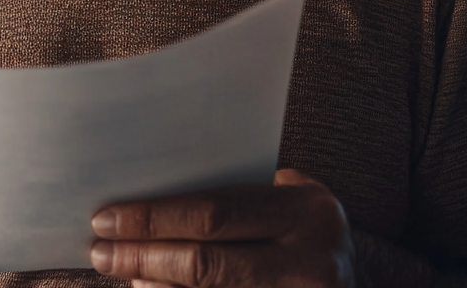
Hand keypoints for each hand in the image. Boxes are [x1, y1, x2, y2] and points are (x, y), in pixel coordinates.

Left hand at [89, 169, 353, 287]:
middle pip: (206, 265)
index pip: (214, 213)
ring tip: (122, 272)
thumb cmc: (307, 229)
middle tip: (100, 251)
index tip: (106, 217)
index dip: (154, 218)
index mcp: (307, 212)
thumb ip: (237, 194)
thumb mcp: (290, 199)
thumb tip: (149, 188)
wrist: (365, 281)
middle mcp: (312, 265)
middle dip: (143, 256)